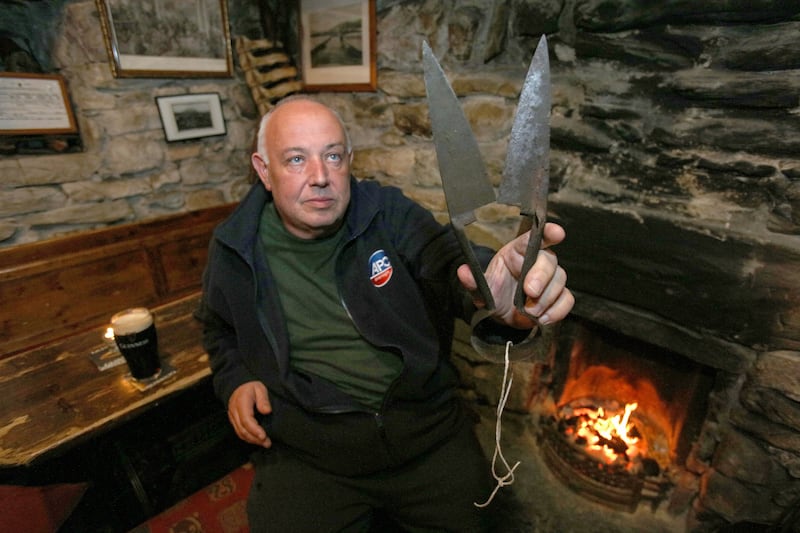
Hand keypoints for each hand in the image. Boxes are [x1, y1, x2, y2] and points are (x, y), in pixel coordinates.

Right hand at [228, 381, 272, 447]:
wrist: (238, 386)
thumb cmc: (251, 387)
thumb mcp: (260, 388)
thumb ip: (263, 399)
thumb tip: (267, 411)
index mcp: (241, 402)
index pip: (246, 419)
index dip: (254, 429)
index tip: (263, 436)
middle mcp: (234, 411)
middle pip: (242, 429)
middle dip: (255, 438)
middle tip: (267, 443)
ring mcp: (232, 417)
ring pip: (240, 433)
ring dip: (252, 440)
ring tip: (265, 443)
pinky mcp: (233, 421)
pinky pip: (239, 432)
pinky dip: (248, 438)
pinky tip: (257, 440)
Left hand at [457, 222, 573, 328]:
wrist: (502, 319)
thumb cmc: (493, 296)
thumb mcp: (481, 291)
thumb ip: (473, 282)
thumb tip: (462, 271)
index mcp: (517, 253)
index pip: (534, 238)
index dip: (547, 232)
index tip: (557, 232)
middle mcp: (536, 262)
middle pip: (549, 260)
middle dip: (541, 277)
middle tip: (529, 292)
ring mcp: (549, 279)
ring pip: (560, 280)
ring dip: (546, 298)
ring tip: (529, 311)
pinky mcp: (557, 296)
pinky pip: (567, 299)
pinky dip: (557, 311)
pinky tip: (542, 318)